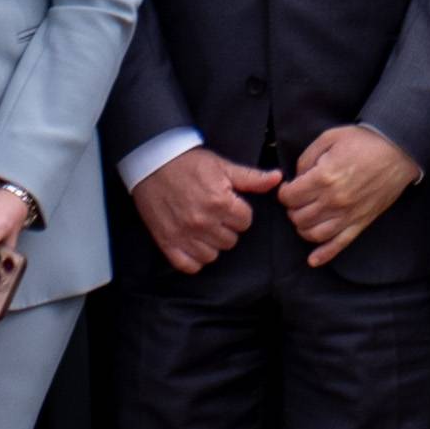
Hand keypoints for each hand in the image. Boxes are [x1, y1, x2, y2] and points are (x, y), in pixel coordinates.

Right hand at [131, 146, 280, 273]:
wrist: (152, 163)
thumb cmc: (188, 164)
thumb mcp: (223, 166)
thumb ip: (251, 178)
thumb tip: (277, 179)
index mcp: (220, 203)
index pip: (245, 222)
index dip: (239, 213)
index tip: (228, 204)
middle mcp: (203, 222)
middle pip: (231, 241)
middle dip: (226, 228)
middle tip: (214, 214)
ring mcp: (184, 235)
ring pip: (212, 255)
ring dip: (211, 244)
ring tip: (203, 227)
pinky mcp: (167, 242)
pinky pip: (189, 266)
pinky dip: (193, 259)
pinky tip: (193, 244)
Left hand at [278, 123, 421, 267]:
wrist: (398, 150)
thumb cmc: (364, 142)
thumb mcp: (329, 138)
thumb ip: (307, 158)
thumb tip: (297, 177)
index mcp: (324, 178)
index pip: (289, 197)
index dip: (284, 192)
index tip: (289, 188)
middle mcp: (334, 201)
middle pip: (299, 217)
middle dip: (292, 209)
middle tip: (297, 201)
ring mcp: (348, 215)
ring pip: (314, 234)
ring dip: (303, 228)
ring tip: (305, 217)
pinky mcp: (361, 222)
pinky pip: (340, 244)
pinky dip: (324, 255)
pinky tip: (313, 260)